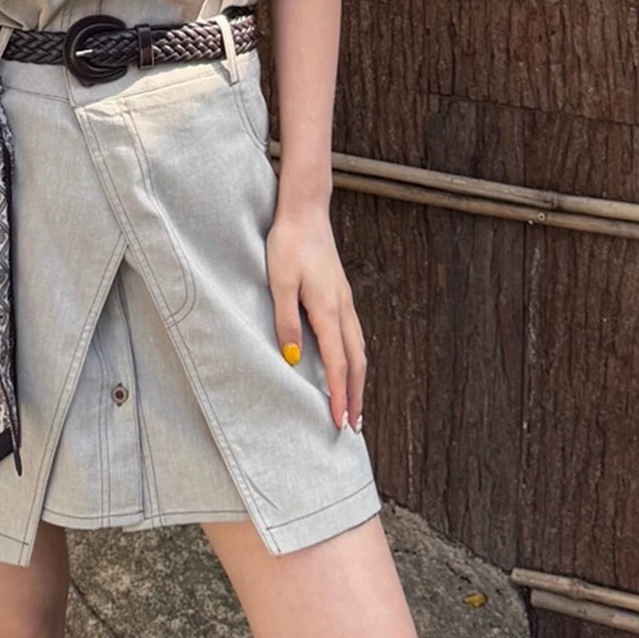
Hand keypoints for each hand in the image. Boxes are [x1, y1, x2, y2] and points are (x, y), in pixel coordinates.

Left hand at [265, 206, 365, 432]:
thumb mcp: (279, 282)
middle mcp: (343, 308)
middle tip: (353, 426)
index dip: (338, 395)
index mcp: (328, 308)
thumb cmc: (288, 244)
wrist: (305, 211)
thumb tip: (294, 359)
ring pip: (359, 349)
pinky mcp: (342, 294)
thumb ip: (286, 321)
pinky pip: (354, 335)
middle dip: (355, 396)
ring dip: (358, 380)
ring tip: (355, 405)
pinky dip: (355, 359)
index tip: (339, 421)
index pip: (337, 363)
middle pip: (357, 362)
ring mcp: (346, 300)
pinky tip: (349, 365)